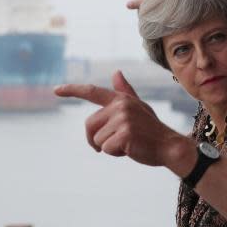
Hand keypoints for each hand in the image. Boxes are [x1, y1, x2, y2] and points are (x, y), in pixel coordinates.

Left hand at [55, 71, 193, 171]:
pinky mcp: (125, 134)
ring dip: (109, 147)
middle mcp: (120, 106)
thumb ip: (125, 92)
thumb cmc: (152, 129)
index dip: (72, 90)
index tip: (56, 90)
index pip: (92, 91)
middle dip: (96, 139)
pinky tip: (131, 150)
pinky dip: (115, 154)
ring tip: (128, 144)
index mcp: (121, 99)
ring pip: (97, 140)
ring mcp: (123, 119)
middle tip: (115, 143)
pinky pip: (106, 149)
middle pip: (90, 125)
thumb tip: (116, 73)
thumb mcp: (138, 107)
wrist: (170, 146)